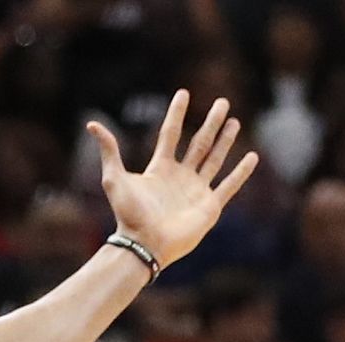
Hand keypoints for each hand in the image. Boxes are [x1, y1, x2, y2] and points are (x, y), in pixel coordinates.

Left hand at [88, 91, 258, 267]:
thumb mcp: (114, 179)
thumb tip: (92, 124)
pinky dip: (241, 172)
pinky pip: (229, 186)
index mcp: (160, 169)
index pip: (171, 134)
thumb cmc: (128, 215)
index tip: (183, 93)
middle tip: (222, 102)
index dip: (176, 114)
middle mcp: (180, 177)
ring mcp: (196, 191)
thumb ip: (109, 151)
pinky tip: (252, 157)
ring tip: (234, 122)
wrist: (144, 244)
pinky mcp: (209, 207)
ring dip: (225, 141)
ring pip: (214, 159)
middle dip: (211, 123)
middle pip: (199, 143)